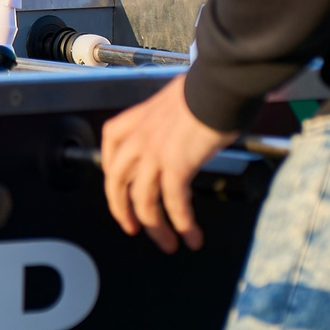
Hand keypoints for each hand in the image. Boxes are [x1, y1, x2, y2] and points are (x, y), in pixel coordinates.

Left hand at [100, 77, 236, 253]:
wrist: (219, 85)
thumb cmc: (205, 89)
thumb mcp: (173, 104)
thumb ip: (166, 123)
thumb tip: (178, 135)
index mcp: (133, 121)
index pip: (110, 154)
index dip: (113, 182)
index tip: (121, 197)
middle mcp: (137, 138)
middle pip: (118, 185)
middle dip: (124, 212)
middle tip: (134, 229)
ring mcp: (153, 153)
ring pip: (144, 201)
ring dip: (157, 228)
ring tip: (170, 244)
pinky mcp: (176, 165)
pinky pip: (174, 203)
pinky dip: (183, 224)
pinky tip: (191, 235)